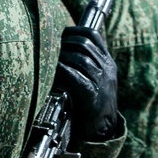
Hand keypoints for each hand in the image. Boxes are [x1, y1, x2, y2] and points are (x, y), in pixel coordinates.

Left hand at [53, 26, 117, 142]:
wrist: (101, 128)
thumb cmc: (89, 98)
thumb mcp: (91, 75)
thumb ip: (80, 59)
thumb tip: (53, 43)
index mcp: (106, 61)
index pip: (93, 34)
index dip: (74, 30)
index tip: (60, 33)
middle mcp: (107, 69)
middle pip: (84, 43)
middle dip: (64, 42)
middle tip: (51, 47)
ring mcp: (102, 82)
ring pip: (81, 58)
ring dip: (61, 56)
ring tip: (50, 59)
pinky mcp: (92, 95)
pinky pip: (76, 77)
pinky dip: (62, 70)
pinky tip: (53, 71)